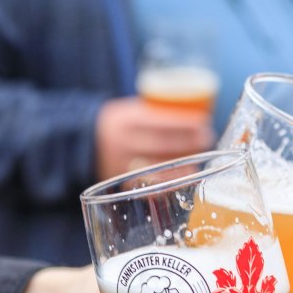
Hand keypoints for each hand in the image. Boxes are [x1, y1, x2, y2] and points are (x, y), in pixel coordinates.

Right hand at [95, 97, 213, 179]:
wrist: (84, 142)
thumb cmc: (118, 124)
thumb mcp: (130, 111)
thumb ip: (154, 113)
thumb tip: (196, 107)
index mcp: (126, 120)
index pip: (160, 120)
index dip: (185, 123)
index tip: (204, 122)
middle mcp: (123, 141)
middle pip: (163, 143)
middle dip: (189, 141)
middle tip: (207, 138)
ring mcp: (122, 163)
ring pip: (158, 166)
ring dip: (183, 164)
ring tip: (199, 161)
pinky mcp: (123, 182)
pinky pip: (150, 184)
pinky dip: (170, 182)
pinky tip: (185, 178)